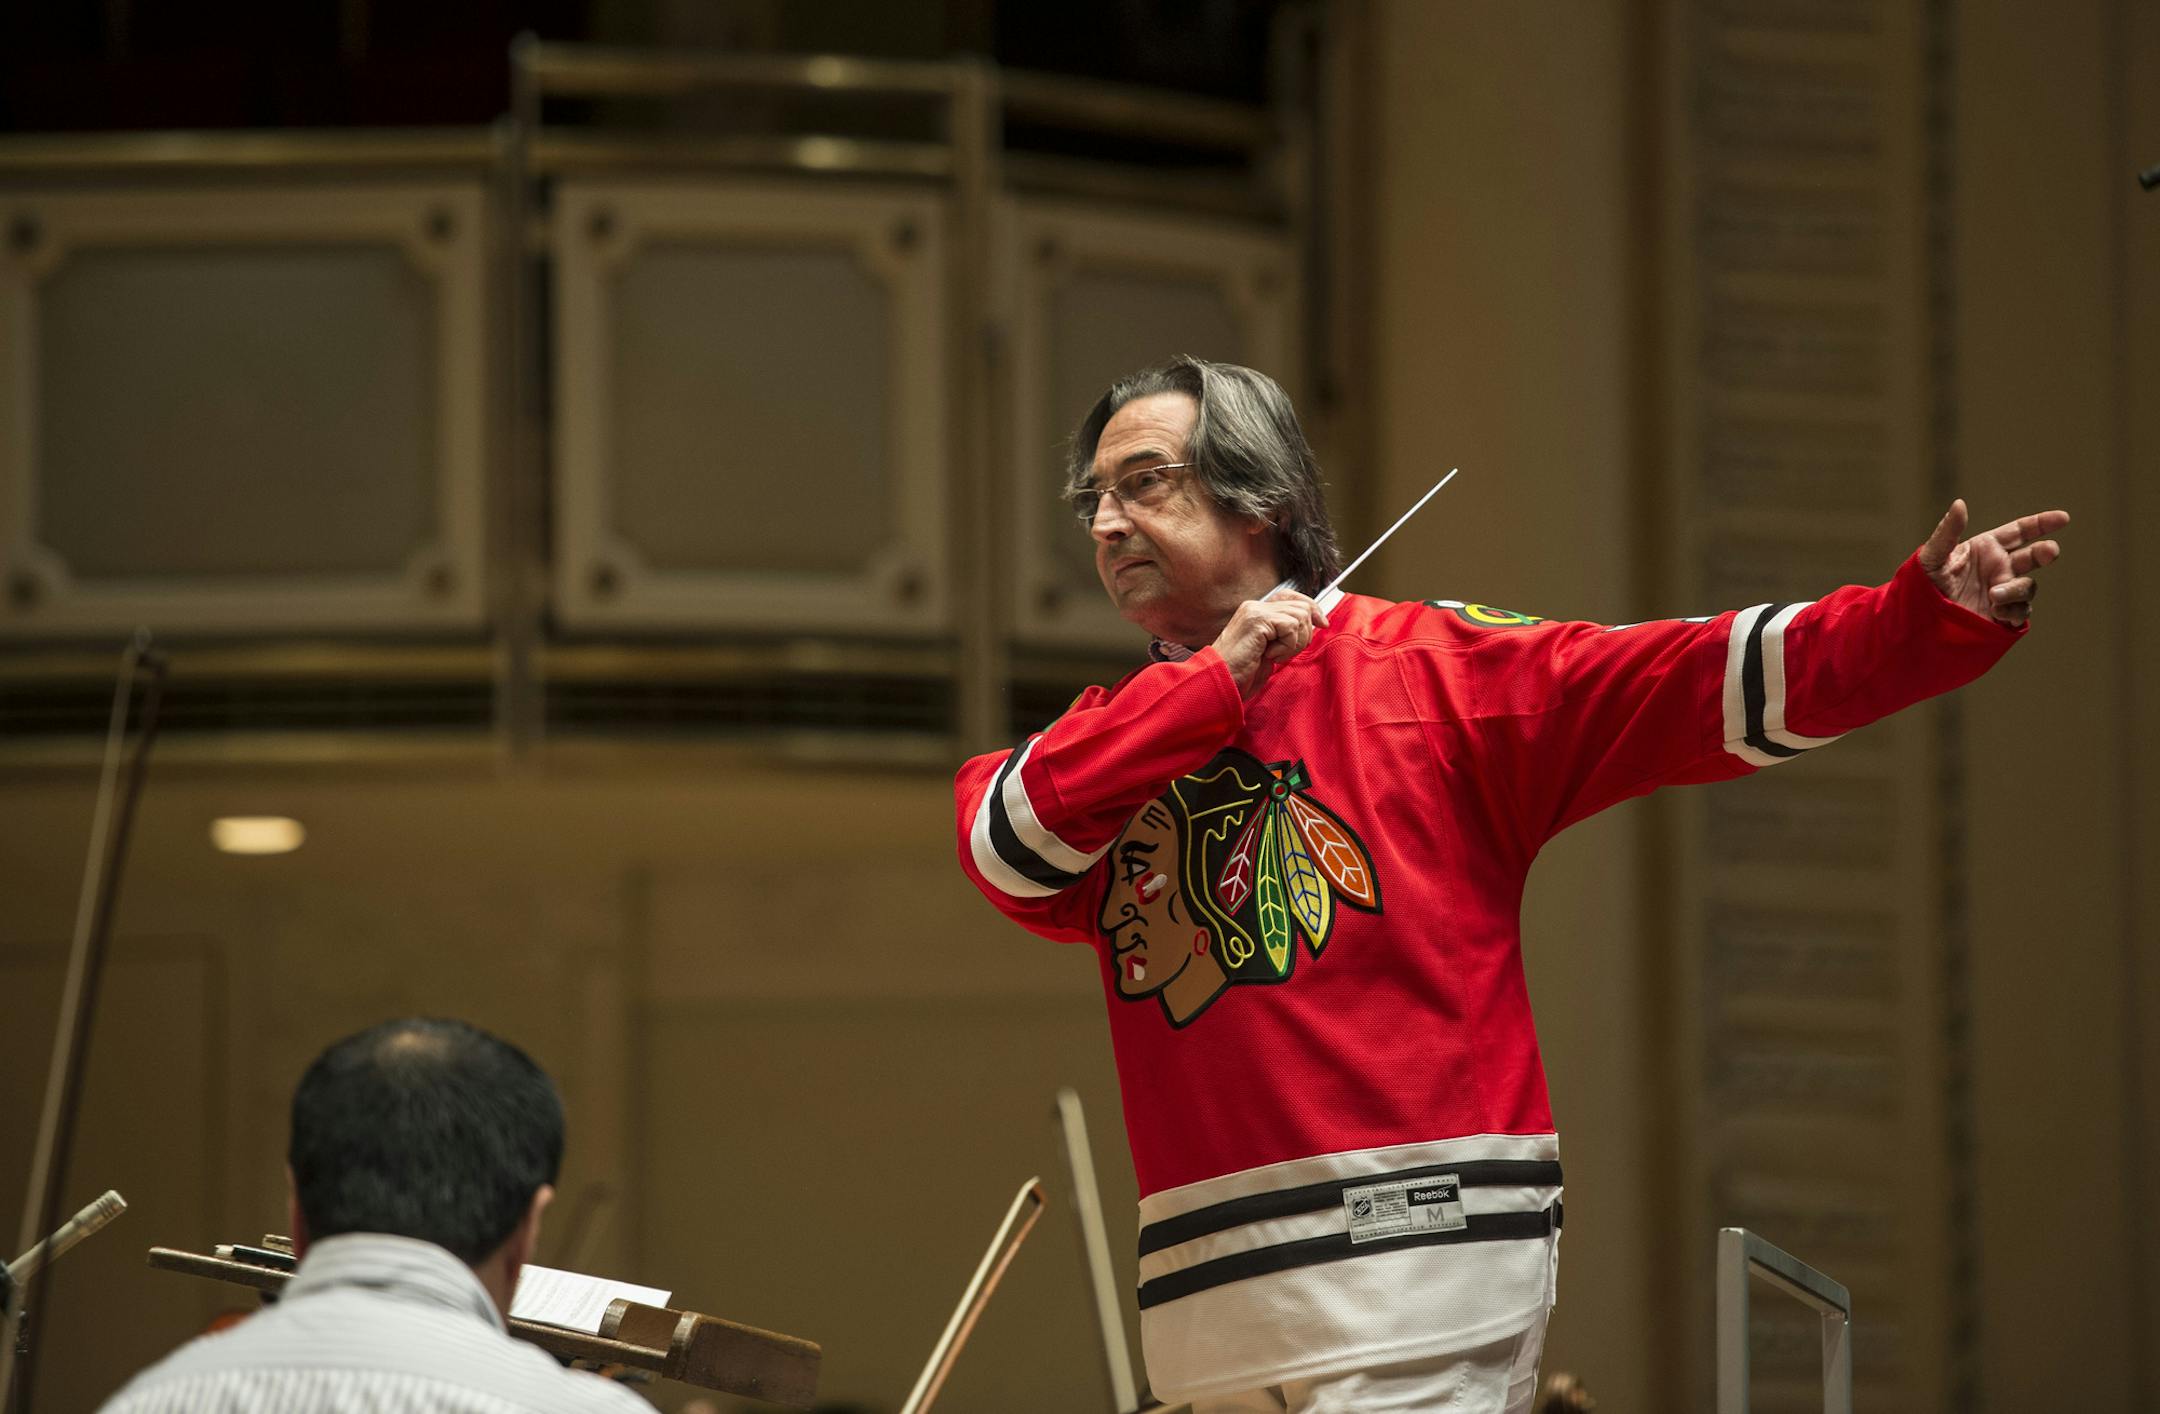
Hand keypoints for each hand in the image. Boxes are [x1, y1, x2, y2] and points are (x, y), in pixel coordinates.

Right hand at [1212, 590, 1327, 698]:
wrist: (1220, 682)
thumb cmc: (1241, 672)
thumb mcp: (1268, 649)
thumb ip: (1284, 633)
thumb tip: (1314, 622)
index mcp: (1256, 611)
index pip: (1292, 597)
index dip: (1311, 608)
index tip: (1322, 623)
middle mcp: (1255, 606)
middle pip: (1301, 606)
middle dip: (1304, 633)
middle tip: (1285, 653)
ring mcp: (1255, 612)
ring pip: (1299, 616)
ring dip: (1294, 642)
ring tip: (1275, 655)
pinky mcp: (1257, 621)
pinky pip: (1290, 627)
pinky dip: (1286, 647)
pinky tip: (1269, 656)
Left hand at [1918, 499, 2067, 626]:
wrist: (1920, 617)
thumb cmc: (1923, 582)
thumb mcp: (1933, 555)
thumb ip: (1948, 531)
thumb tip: (1959, 503)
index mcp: (1987, 548)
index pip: (2021, 531)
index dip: (2042, 523)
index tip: (2063, 518)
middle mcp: (2000, 568)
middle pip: (2034, 557)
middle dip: (2046, 552)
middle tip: (2049, 551)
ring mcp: (2003, 592)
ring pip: (2027, 587)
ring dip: (2015, 589)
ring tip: (1993, 595)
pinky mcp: (2002, 615)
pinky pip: (2020, 613)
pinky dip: (2012, 612)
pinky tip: (1996, 612)